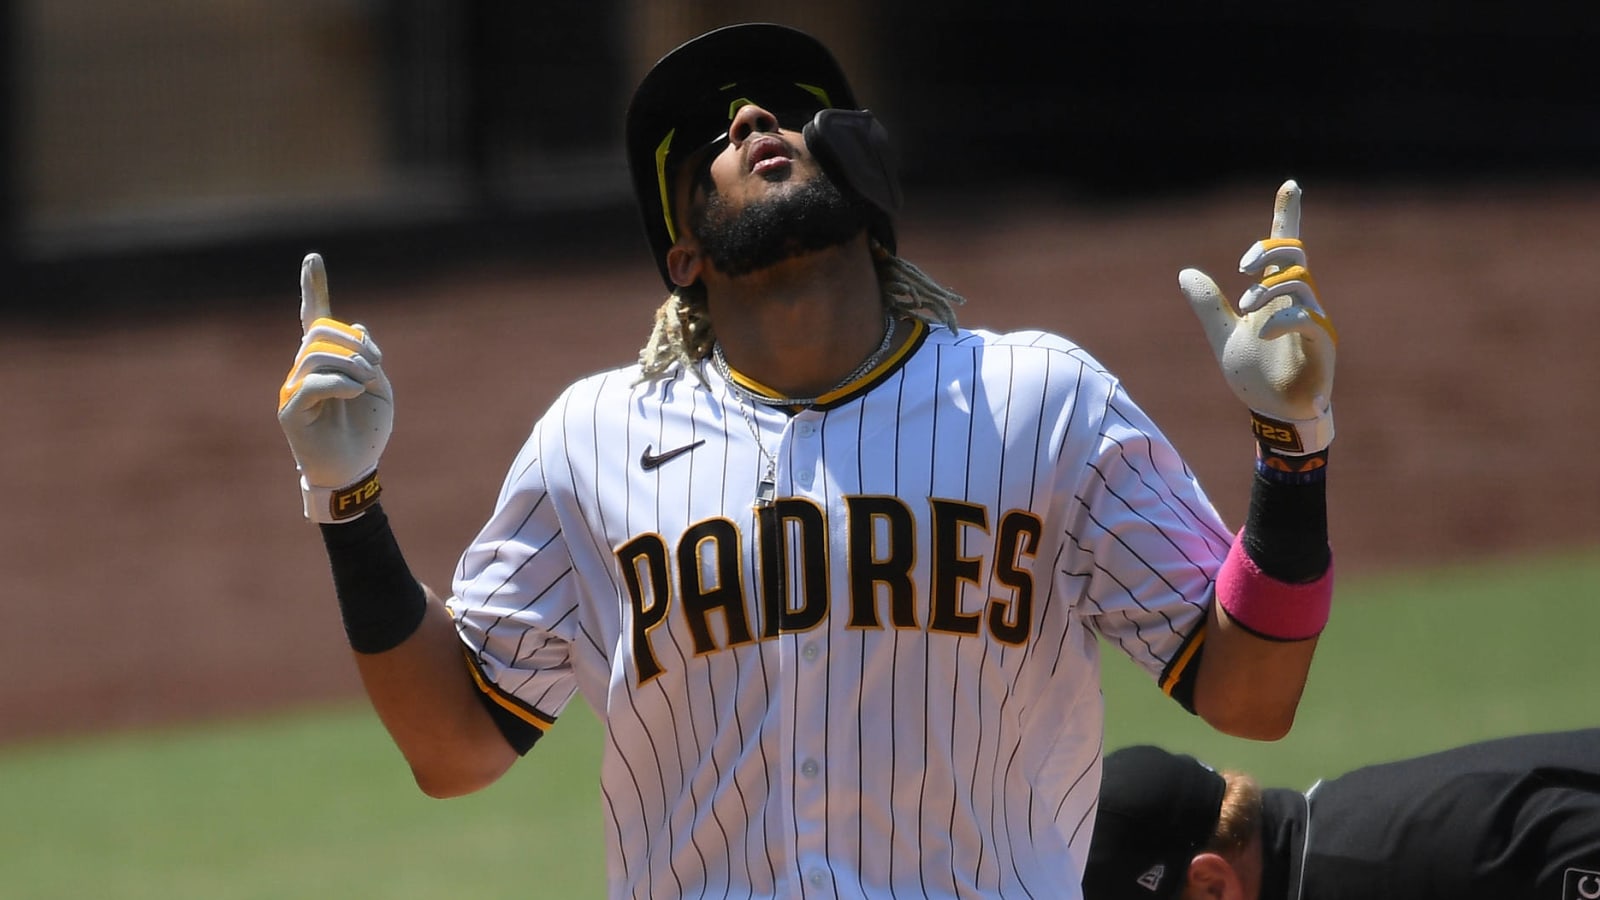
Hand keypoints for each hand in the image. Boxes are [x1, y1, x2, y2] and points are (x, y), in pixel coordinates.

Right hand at [277, 253, 392, 521]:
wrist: (357, 468)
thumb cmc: (368, 429)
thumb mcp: (380, 386)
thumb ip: (368, 356)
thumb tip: (356, 327)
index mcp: (327, 360)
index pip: (314, 317)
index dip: (313, 288)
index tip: (313, 259)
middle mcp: (304, 369)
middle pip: (319, 333)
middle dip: (353, 343)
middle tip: (375, 367)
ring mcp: (294, 388)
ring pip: (315, 355)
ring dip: (349, 365)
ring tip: (366, 384)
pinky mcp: (290, 410)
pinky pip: (310, 383)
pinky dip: (339, 384)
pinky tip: (354, 393)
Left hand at [1178, 179, 1336, 454]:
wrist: (1272, 412)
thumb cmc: (1255, 375)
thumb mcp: (1222, 336)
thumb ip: (1208, 305)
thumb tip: (1185, 273)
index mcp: (1276, 295)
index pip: (1284, 250)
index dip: (1287, 216)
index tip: (1290, 185)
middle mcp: (1299, 301)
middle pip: (1296, 254)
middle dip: (1268, 251)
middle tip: (1241, 268)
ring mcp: (1314, 320)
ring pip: (1300, 282)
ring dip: (1270, 288)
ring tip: (1246, 307)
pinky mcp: (1321, 344)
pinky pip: (1308, 317)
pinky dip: (1282, 318)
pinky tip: (1262, 331)